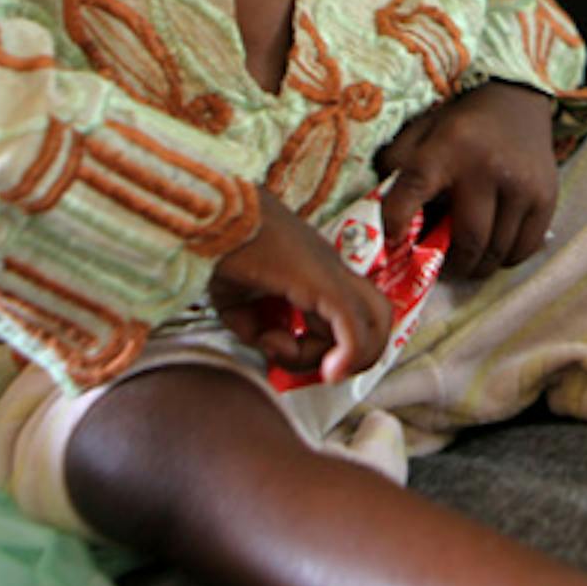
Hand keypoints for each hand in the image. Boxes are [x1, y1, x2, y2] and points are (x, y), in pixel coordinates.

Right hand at [209, 192, 393, 386]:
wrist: (210, 214)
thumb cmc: (221, 251)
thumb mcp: (238, 304)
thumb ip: (258, 330)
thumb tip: (277, 346)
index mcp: (319, 275)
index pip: (356, 318)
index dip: (333, 350)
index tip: (285, 350)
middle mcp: (334, 272)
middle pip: (376, 323)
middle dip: (350, 358)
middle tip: (307, 362)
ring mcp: (333, 274)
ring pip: (371, 327)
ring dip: (339, 359)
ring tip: (284, 349)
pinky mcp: (323, 281)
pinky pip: (353, 325)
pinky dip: (348, 355)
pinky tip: (328, 371)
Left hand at [375, 82, 559, 280]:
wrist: (517, 98)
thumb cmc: (460, 123)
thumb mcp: (420, 131)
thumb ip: (396, 167)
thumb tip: (379, 214)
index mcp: (449, 147)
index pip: (414, 187)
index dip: (397, 220)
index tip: (392, 241)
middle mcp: (488, 167)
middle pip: (468, 240)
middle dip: (451, 265)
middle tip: (441, 265)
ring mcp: (522, 185)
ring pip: (497, 252)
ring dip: (477, 266)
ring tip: (466, 258)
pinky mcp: (546, 197)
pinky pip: (523, 249)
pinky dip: (505, 258)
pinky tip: (494, 246)